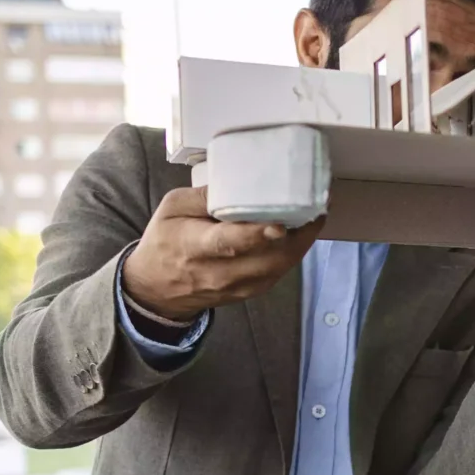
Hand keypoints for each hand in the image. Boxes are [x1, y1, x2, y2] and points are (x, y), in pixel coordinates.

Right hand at [121, 186, 321, 321]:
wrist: (159, 290)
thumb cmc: (165, 242)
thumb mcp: (171, 209)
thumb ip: (203, 197)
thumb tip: (238, 183)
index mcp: (195, 248)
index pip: (230, 243)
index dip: (257, 235)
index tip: (279, 224)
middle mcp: (220, 273)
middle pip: (267, 257)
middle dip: (296, 233)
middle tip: (315, 204)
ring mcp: (239, 286)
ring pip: (280, 266)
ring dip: (301, 242)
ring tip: (315, 214)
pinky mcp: (251, 291)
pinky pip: (280, 271)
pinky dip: (294, 252)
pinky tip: (302, 232)